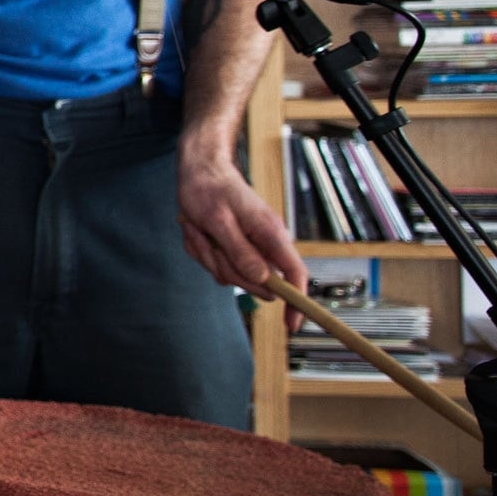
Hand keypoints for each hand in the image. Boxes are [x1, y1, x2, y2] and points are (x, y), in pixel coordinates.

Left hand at [178, 154, 307, 322]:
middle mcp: (265, 244)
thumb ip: (240, 251)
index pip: (295, 275)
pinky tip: (198, 230)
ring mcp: (249, 248)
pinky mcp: (234, 250)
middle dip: (226, 266)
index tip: (291, 324)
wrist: (199, 171)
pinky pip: (216, 265)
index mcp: (271, 234)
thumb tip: (263, 279)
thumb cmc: (209, 190)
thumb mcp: (219, 221)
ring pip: (230, 275)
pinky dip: (202, 250)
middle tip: (209, 238)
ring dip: (209, 254)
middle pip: (256, 281)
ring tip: (201, 227)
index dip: (297, 301)